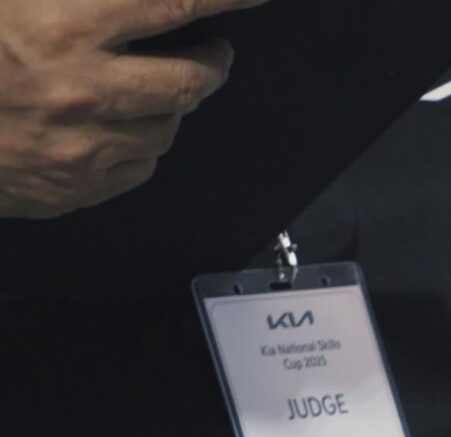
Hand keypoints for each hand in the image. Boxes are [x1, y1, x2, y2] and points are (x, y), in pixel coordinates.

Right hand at [0, 0, 266, 218]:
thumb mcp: (14, 0)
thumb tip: (140, 4)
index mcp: (63, 28)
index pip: (173, 4)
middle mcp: (82, 91)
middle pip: (187, 82)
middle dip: (212, 64)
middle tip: (216, 53)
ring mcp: (81, 147)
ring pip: (166, 129)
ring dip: (168, 106)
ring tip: (151, 87)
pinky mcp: (74, 188)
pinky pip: (138, 168)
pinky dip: (140, 145)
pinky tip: (119, 127)